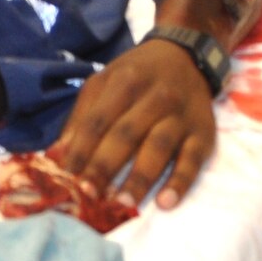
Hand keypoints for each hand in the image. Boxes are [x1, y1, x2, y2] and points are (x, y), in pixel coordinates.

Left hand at [47, 37, 216, 210]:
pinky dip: (180, 182)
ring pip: (158, 148)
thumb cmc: (137, 75)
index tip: (67, 176)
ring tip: (123, 203)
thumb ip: (83, 116)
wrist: (185, 57)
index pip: (99, 119)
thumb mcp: (105, 82)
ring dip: (140, 178)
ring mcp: (181, 116)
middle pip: (126, 134)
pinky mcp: (204, 133)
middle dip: (105, 166)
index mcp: (125, 81)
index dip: (81, 148)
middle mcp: (155, 97)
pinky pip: (193, 160)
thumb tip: (57, 155)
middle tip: (89, 194)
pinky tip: (165, 202)